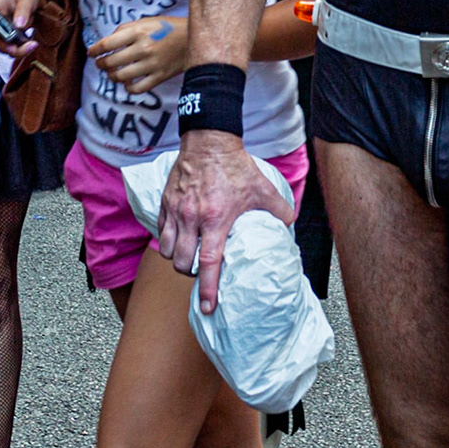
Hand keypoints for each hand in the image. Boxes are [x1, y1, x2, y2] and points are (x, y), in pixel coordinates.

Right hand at [0, 0, 43, 59]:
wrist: (29, 0)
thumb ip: (22, 10)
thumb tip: (19, 24)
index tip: (2, 37)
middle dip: (11, 47)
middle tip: (28, 45)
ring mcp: (1, 33)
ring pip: (4, 48)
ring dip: (18, 51)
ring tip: (33, 44)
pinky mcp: (9, 40)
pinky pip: (13, 49)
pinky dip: (23, 50)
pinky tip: (32, 42)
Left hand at [90, 16, 188, 95]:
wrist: (194, 39)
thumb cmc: (168, 28)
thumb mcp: (147, 21)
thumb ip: (127, 28)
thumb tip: (110, 40)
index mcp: (138, 32)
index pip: (108, 44)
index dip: (95, 50)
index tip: (91, 53)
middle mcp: (143, 49)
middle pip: (111, 62)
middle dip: (101, 64)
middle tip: (100, 63)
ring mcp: (151, 65)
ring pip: (121, 77)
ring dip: (112, 76)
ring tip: (111, 73)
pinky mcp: (159, 77)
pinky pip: (137, 88)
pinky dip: (128, 88)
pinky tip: (127, 83)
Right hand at [156, 129, 295, 312]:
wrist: (209, 141)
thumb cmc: (234, 166)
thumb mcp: (262, 188)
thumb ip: (279, 210)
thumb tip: (288, 224)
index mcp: (216, 219)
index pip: (209, 264)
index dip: (208, 289)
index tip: (207, 307)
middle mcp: (192, 218)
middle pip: (183, 263)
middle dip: (190, 275)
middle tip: (200, 274)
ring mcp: (175, 210)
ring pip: (167, 250)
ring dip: (177, 259)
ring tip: (188, 258)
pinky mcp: (165, 202)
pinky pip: (160, 231)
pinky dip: (168, 240)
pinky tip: (179, 237)